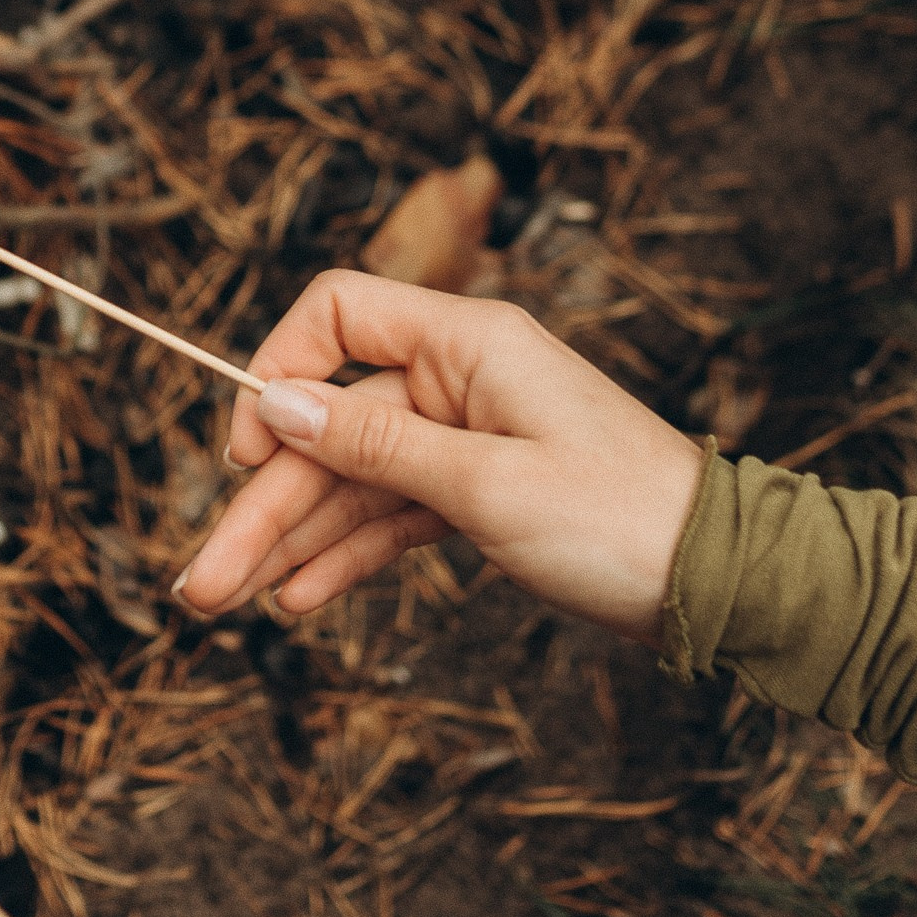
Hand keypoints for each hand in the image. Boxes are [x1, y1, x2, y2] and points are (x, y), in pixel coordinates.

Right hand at [175, 273, 706, 630]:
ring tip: (228, 601)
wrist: (714, 584)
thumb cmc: (619, 518)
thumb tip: (278, 404)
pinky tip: (299, 596)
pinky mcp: (481, 493)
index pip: (338, 315)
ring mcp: (468, 438)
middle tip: (203, 580)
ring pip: (354, 480)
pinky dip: (348, 554)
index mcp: (467, 345)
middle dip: (264, 503)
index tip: (248, 450)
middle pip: (330, 425)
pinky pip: (393, 514)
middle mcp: (460, 380)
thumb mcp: (486, 485)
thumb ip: (377, 444)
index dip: (278, 373)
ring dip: (291, 540)